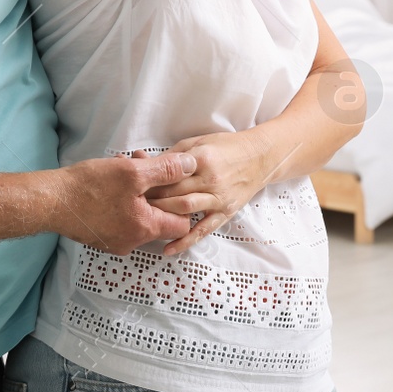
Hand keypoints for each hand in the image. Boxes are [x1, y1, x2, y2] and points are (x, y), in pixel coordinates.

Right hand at [47, 152, 194, 255]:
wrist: (50, 201)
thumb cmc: (89, 187)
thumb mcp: (132, 172)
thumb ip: (166, 170)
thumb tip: (191, 166)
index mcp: (145, 229)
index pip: (181, 224)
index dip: (180, 200)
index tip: (168, 180)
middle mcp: (132, 242)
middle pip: (158, 217)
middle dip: (154, 187)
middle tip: (140, 164)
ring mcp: (115, 242)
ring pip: (139, 215)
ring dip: (136, 190)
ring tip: (122, 167)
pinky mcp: (101, 237)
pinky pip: (121, 218)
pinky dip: (122, 199)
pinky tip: (109, 180)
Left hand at [143, 133, 276, 254]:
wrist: (260, 157)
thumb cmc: (227, 146)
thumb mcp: (198, 142)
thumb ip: (174, 155)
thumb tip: (148, 163)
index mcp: (201, 159)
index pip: (168, 174)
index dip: (149, 181)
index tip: (134, 186)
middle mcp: (210, 179)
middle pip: (173, 192)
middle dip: (151, 199)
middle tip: (133, 205)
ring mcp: (219, 198)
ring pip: (184, 209)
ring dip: (162, 216)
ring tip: (145, 220)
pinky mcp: (225, 212)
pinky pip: (204, 230)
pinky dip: (186, 241)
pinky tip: (169, 249)